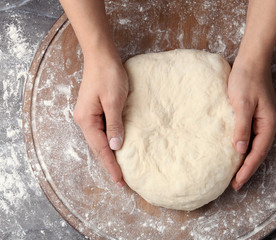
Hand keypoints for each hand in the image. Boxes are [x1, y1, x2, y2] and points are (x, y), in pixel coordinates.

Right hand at [73, 50, 128, 187]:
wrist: (102, 56)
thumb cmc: (108, 75)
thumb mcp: (113, 101)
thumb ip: (114, 124)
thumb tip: (115, 146)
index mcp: (86, 120)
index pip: (100, 149)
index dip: (111, 165)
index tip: (120, 181)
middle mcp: (84, 120)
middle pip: (98, 147)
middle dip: (109, 164)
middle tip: (121, 181)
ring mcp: (89, 115)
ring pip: (100, 140)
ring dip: (109, 155)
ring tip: (119, 170)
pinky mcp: (96, 110)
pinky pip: (102, 131)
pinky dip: (109, 142)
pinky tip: (116, 148)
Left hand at [228, 54, 275, 190]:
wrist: (251, 60)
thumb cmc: (246, 79)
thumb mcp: (242, 104)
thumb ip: (241, 127)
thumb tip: (240, 150)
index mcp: (268, 124)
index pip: (257, 153)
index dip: (247, 169)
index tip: (236, 183)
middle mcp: (269, 124)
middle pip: (258, 152)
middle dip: (247, 169)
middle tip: (234, 184)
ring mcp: (263, 120)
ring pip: (255, 146)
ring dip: (246, 160)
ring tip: (235, 173)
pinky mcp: (256, 115)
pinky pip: (252, 136)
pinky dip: (245, 148)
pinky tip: (236, 152)